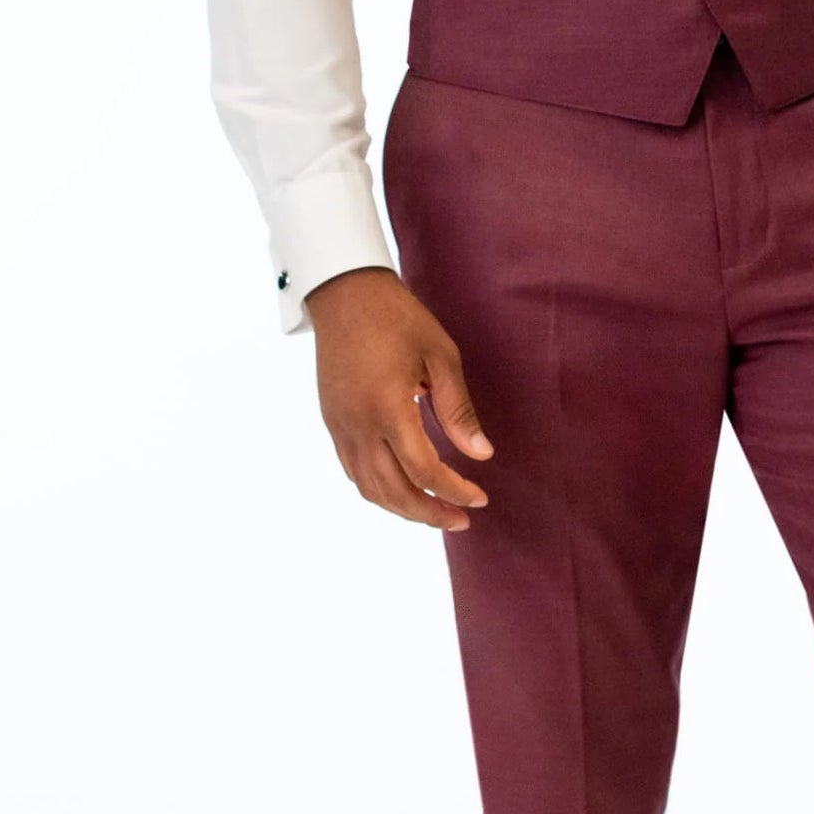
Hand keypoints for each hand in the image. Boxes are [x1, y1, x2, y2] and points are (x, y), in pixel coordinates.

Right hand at [305, 267, 493, 531]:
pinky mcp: (332, 421)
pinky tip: (402, 488)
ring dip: (403, 508)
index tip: (480, 498)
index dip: (454, 491)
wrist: (344, 293)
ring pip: (369, 488)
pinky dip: (379, 490)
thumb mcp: (440, 355)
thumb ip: (458, 410)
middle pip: (393, 491)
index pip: (423, 470)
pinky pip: (353, 471)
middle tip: (461, 520)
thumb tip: (481, 455)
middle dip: (429, 513)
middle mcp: (358, 425)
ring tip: (435, 511)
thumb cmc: (398, 318)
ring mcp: (340, 426)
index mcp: (388, 408)